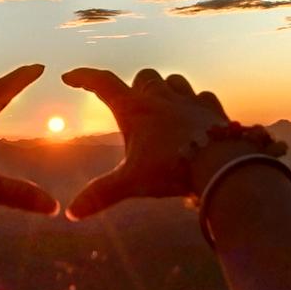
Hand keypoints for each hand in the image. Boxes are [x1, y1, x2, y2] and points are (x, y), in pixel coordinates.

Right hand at [60, 67, 230, 219]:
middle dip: (135, 87)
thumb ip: (101, 195)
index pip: (103, 84)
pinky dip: (196, 104)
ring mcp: (189, 100)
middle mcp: (161, 98)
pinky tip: (195, 118)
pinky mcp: (213, 109)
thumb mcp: (131, 183)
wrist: (220, 163)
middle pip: (143, 78)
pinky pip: (203, 97)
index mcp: (135, 110)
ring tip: (163, 107)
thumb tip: (71, 213)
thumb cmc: (171, 169)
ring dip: (166, 90)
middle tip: (132, 105)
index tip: (70, 76)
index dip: (84, 77)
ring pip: (174, 81)